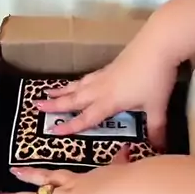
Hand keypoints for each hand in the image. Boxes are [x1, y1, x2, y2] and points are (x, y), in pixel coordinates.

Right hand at [35, 22, 178, 147]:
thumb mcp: (157, 106)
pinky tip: (79, 82)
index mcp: (110, 101)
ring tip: (47, 92)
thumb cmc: (156, 77)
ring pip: (79, 85)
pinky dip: (78, 82)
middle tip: (35, 106)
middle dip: (55, 105)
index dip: (70, 126)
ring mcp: (105, 75)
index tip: (53, 131)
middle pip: (75, 99)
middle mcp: (102, 88)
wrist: (159, 44)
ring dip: (62, 91)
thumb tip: (158, 149)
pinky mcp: (111, 65)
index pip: (86, 118)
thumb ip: (156, 129)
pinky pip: (88, 77)